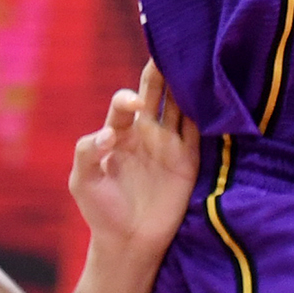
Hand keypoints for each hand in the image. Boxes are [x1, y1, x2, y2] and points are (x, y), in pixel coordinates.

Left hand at [69, 63, 196, 257]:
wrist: (129, 244)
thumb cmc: (101, 211)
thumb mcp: (82, 181)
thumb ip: (87, 151)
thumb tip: (108, 133)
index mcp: (119, 133)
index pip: (125, 103)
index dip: (128, 99)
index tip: (132, 108)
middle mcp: (146, 132)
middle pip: (156, 93)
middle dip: (161, 72)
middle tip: (170, 48)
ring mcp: (169, 144)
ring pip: (180, 106)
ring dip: (186, 86)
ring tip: (195, 61)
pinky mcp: (189, 160)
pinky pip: (199, 130)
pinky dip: (205, 113)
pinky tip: (212, 94)